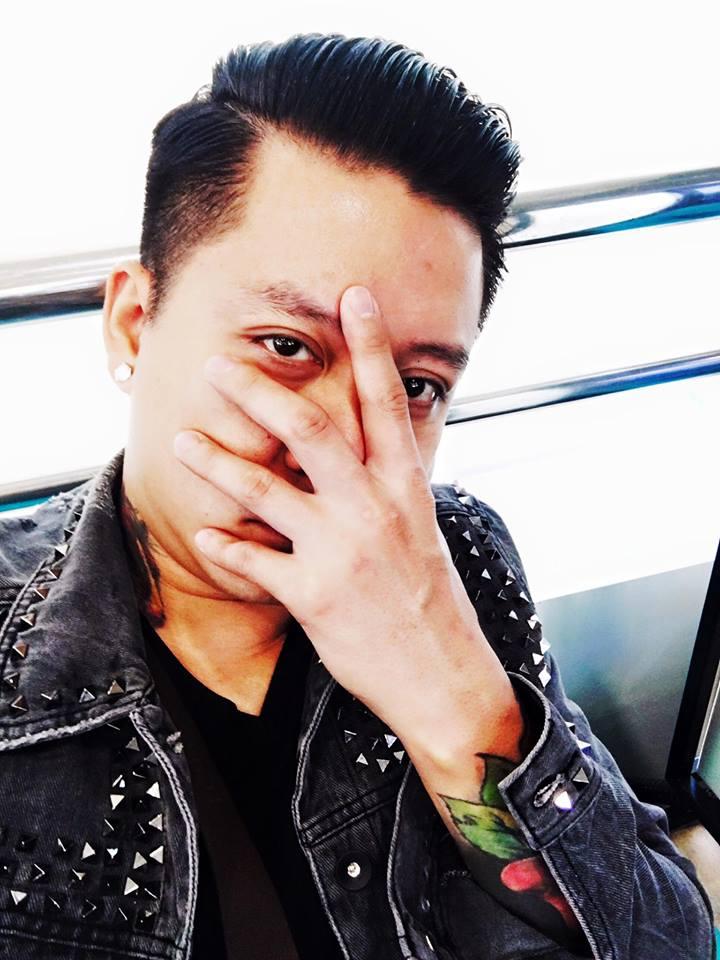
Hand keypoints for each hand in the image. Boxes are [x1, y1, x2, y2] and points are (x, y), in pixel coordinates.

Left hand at [172, 285, 504, 740]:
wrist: (444, 678)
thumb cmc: (431, 602)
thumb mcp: (421, 530)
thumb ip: (387, 486)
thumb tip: (366, 451)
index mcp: (406, 488)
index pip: (387, 402)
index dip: (371, 346)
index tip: (354, 296)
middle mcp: (373, 509)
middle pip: (309, 431)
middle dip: (261, 391)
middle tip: (220, 366)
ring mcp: (341, 551)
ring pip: (266, 489)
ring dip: (218, 461)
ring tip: (183, 439)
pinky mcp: (313, 595)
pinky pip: (254, 561)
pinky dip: (225, 546)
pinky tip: (205, 534)